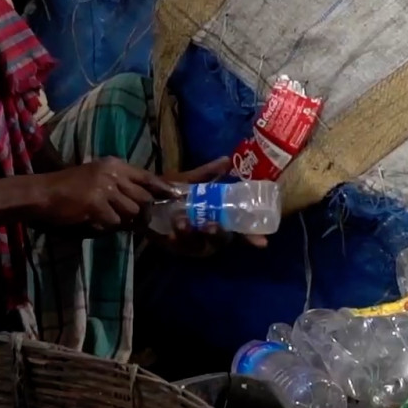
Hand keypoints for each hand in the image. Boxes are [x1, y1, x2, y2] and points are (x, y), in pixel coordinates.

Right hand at [33, 157, 174, 231]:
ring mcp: (105, 188)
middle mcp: (112, 174)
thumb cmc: (68, 188)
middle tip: (133, 220)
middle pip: (143, 198)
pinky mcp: (96, 204)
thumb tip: (146, 201)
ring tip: (105, 218)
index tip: (175, 196)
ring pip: (130, 212)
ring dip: (122, 221)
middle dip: (140, 212)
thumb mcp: (96, 177)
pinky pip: (114, 223)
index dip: (162, 188)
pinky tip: (94, 221)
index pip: (146, 176)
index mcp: (113, 165)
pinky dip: (106, 226)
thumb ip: (120, 185)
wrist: (41, 194)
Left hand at [154, 157, 270, 254]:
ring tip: (183, 222)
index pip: (241, 231)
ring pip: (200, 245)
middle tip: (213, 225)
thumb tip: (226, 160)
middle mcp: (209, 234)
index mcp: (219, 220)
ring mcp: (192, 243)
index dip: (252, 237)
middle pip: (221, 241)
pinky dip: (177, 239)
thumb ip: (208, 174)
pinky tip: (172, 231)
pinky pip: (178, 247)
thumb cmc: (172, 193)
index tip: (263, 242)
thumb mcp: (191, 181)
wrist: (144, 200)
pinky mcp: (174, 247)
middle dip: (218, 235)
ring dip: (193, 235)